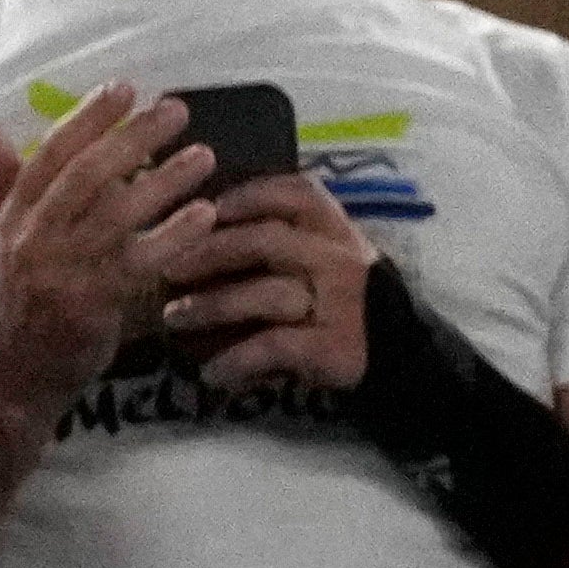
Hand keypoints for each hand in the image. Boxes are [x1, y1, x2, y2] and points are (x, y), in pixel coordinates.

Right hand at [0, 88, 215, 392]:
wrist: (15, 369)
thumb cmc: (19, 298)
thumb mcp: (2, 235)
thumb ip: (3, 180)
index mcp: (16, 213)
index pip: (51, 153)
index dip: (88, 117)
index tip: (125, 87)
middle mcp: (34, 234)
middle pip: (86, 173)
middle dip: (132, 136)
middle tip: (176, 109)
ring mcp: (62, 268)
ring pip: (115, 212)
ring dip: (163, 180)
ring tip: (204, 155)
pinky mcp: (92, 302)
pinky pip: (139, 262)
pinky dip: (174, 237)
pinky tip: (206, 217)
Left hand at [163, 172, 376, 393]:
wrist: (399, 351)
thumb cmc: (342, 294)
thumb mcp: (324, 250)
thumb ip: (283, 230)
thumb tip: (205, 220)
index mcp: (334, 228)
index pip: (293, 194)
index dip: (246, 197)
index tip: (209, 208)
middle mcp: (338, 258)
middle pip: (266, 241)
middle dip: (210, 253)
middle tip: (169, 270)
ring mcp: (339, 302)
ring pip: (266, 294)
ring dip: (212, 307)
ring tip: (175, 320)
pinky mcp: (333, 345)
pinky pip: (274, 347)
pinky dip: (237, 360)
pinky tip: (213, 374)